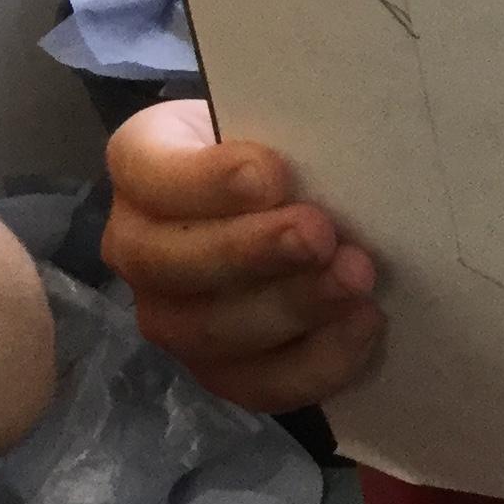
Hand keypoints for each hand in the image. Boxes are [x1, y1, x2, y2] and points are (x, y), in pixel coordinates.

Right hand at [102, 99, 382, 411]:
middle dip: (251, 251)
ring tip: (356, 277)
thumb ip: (290, 128)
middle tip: (320, 234)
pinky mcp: (221, 369)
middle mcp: (139, 248)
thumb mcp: (286, 119)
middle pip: (170, 265)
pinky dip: (316, 361)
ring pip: (210, 332)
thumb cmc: (294, 146)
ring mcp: (173, 317)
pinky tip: (364, 323)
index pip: (149, 174)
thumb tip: (333, 144)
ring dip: (292, 306)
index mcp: (143, 168)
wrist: (315, 198)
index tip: (271, 174)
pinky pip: (257, 384)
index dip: (205, 181)